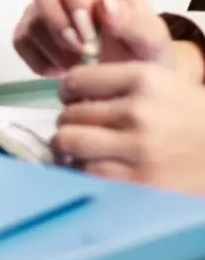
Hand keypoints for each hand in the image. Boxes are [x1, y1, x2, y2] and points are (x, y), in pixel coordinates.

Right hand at [14, 0, 173, 75]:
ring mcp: (42, 7)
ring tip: (84, 65)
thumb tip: (104, 3)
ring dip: (58, 48)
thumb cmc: (141, 54)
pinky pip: (22, 41)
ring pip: (33, 18)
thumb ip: (133, 21)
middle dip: (54, 13)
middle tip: (79, 45)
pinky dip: (43, 61)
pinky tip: (66, 70)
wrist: (127, 85)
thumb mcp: (151, 40)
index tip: (92, 27)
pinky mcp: (27, 32)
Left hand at [54, 62, 204, 194]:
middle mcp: (138, 110)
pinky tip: (99, 169)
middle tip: (83, 130)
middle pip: (68, 114)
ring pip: (67, 142)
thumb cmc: (196, 122)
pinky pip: (84, 172)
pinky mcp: (136, 181)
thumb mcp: (167, 87)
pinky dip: (84, 172)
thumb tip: (69, 91)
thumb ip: (121, 84)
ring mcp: (136, 147)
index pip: (76, 80)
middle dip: (70, 123)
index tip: (73, 100)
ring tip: (83, 151)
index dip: (69, 92)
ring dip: (68, 148)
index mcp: (145, 78)